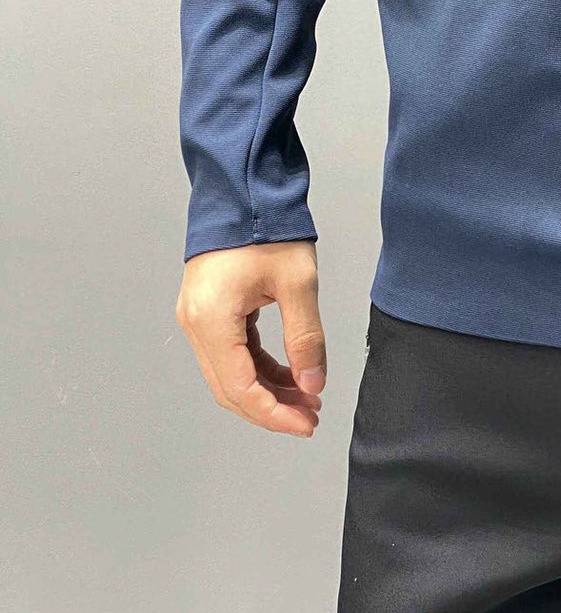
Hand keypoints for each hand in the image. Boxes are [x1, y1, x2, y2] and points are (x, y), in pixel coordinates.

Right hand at [175, 242, 326, 436]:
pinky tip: (290, 373)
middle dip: (271, 407)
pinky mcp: (208, 311)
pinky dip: (259, 368)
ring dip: (267, 389)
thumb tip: (312, 384)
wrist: (244, 189)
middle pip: (230, 388)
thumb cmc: (268, 226)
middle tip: (310, 416)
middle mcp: (196, 324)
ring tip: (307, 396)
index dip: (274, 414)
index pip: (240, 388)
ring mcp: (198, 317)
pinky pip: (232, 352)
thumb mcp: (298, 283)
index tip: (305, 423)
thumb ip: (306, 338)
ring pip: (230, 374)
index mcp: (212, 319)